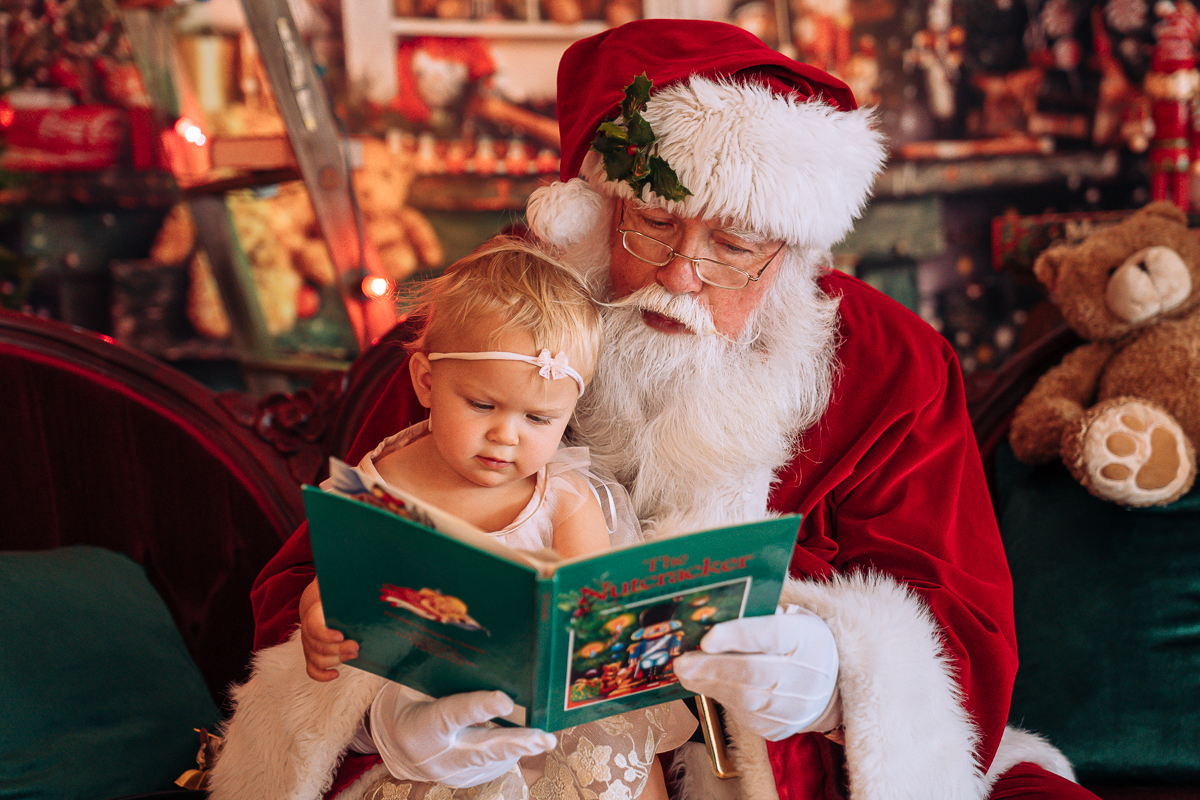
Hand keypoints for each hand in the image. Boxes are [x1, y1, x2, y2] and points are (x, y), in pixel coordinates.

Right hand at [299, 578, 357, 680]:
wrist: (319, 605)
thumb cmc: (333, 598)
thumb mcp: (338, 590)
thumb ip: (349, 586)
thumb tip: (366, 582)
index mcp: (313, 615)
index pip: (314, 627)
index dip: (326, 634)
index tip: (341, 636)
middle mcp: (307, 632)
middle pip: (318, 646)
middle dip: (338, 649)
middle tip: (356, 646)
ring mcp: (309, 645)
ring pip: (317, 659)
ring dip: (336, 660)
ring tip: (354, 654)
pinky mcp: (312, 655)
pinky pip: (312, 670)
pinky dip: (322, 675)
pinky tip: (336, 674)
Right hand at [370, 683, 556, 787]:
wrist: (396, 741)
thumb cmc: (410, 700)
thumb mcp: (415, 684)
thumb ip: (443, 676)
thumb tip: (484, 657)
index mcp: (420, 728)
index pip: (452, 715)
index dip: (479, 708)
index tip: (506, 701)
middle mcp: (436, 757)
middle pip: (480, 750)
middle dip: (516, 743)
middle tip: (544, 739)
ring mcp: (450, 774)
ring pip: (493, 760)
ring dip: (520, 747)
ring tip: (541, 737)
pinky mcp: (464, 782)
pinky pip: (494, 765)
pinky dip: (508, 750)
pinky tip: (517, 739)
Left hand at [672, 607, 838, 740]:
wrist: (831, 688)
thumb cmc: (800, 644)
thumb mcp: (790, 619)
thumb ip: (757, 615)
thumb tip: (712, 613)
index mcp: (809, 638)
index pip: (772, 635)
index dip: (737, 636)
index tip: (706, 638)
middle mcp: (808, 675)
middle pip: (753, 671)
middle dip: (712, 667)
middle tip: (682, 662)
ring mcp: (796, 707)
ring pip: (744, 698)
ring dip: (709, 685)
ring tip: (687, 673)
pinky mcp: (780, 728)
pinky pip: (745, 716)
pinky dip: (722, 700)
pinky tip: (709, 686)